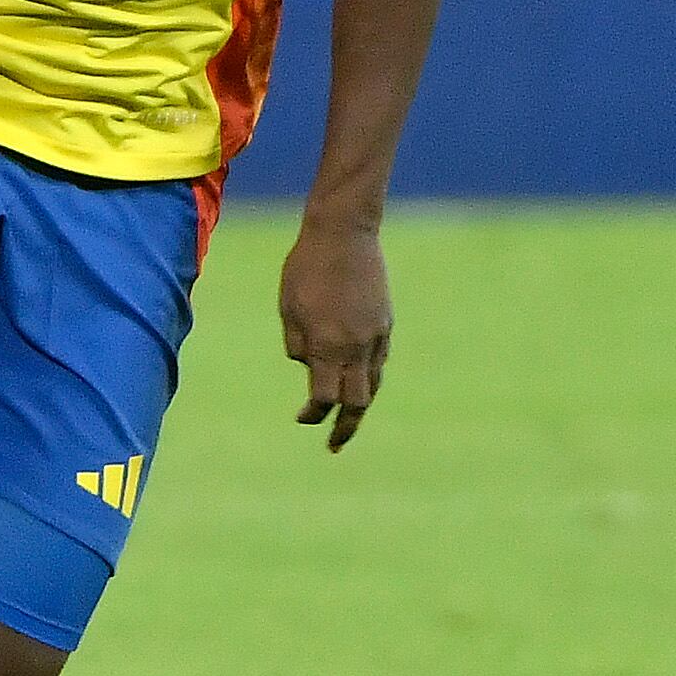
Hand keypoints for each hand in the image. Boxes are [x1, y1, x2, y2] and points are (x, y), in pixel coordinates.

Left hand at [279, 219, 392, 453]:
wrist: (345, 232)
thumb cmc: (306, 266)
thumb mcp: (288, 308)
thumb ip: (297, 345)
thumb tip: (309, 368)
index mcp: (328, 345)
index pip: (325, 398)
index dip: (314, 414)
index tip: (303, 418)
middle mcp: (357, 346)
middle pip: (357, 403)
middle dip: (346, 427)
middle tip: (335, 444)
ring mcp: (376, 335)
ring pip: (373, 384)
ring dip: (361, 405)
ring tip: (349, 419)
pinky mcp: (386, 323)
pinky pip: (380, 361)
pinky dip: (370, 376)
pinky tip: (360, 380)